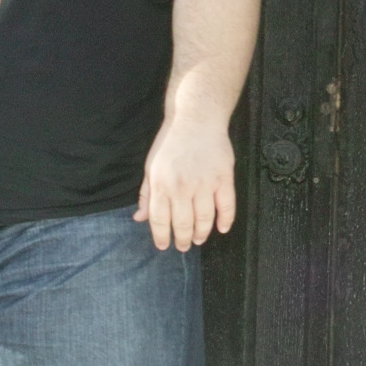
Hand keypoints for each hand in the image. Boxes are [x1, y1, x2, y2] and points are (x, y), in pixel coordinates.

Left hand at [137, 115, 237, 250]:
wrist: (196, 118)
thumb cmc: (170, 142)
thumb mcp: (151, 166)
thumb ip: (145, 194)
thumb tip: (138, 218)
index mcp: (161, 184)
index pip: (159, 220)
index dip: (161, 237)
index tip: (164, 245)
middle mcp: (182, 187)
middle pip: (183, 223)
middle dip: (183, 240)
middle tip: (185, 246)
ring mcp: (204, 183)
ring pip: (204, 219)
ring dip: (202, 233)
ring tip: (200, 239)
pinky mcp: (223, 178)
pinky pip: (226, 206)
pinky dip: (225, 220)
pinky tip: (222, 228)